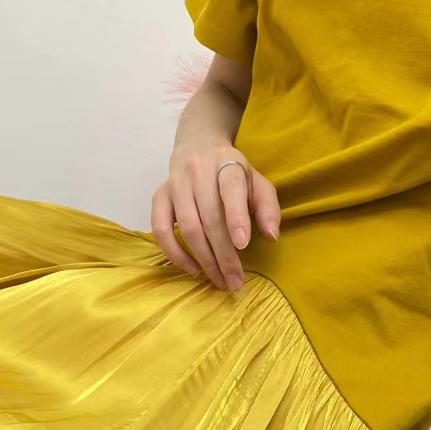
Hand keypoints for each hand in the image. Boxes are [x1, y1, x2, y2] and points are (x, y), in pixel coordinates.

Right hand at [151, 146, 279, 290]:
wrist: (198, 147)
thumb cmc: (233, 173)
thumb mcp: (257, 182)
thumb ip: (267, 207)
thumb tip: (271, 236)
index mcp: (227, 163)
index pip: (231, 188)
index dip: (236, 217)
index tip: (243, 245)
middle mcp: (198, 171)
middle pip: (210, 217)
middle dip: (224, 254)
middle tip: (235, 282)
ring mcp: (175, 184)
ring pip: (187, 227)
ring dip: (204, 259)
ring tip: (219, 281)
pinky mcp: (159, 196)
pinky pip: (161, 229)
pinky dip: (175, 253)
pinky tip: (193, 269)